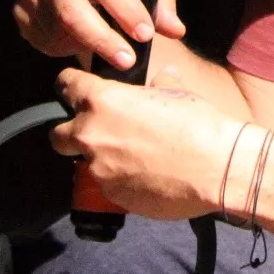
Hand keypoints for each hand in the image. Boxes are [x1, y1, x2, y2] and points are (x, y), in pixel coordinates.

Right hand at [14, 0, 186, 69]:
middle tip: (129, 61)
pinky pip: (45, 40)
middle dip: (105, 41)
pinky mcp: (19, 13)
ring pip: (61, 32)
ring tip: (110, 50)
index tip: (145, 33)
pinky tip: (80, 43)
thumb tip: (175, 29)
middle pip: (75, 13)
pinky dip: (67, 47)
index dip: (127, 10)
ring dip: (87, 46)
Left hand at [50, 66, 241, 219]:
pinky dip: (121, 180)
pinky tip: (146, 176)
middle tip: (97, 132)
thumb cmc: (196, 123)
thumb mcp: (176, 93)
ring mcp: (99, 170)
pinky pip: (108, 186)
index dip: (71, 86)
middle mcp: (91, 135)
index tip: (76, 89)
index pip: (66, 86)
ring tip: (133, 158)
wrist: (215, 167)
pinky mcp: (113, 196)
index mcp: (102, 101)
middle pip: (58, 135)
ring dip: (102, 160)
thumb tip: (163, 77)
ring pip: (86, 164)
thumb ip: (159, 84)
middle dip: (72, 133)